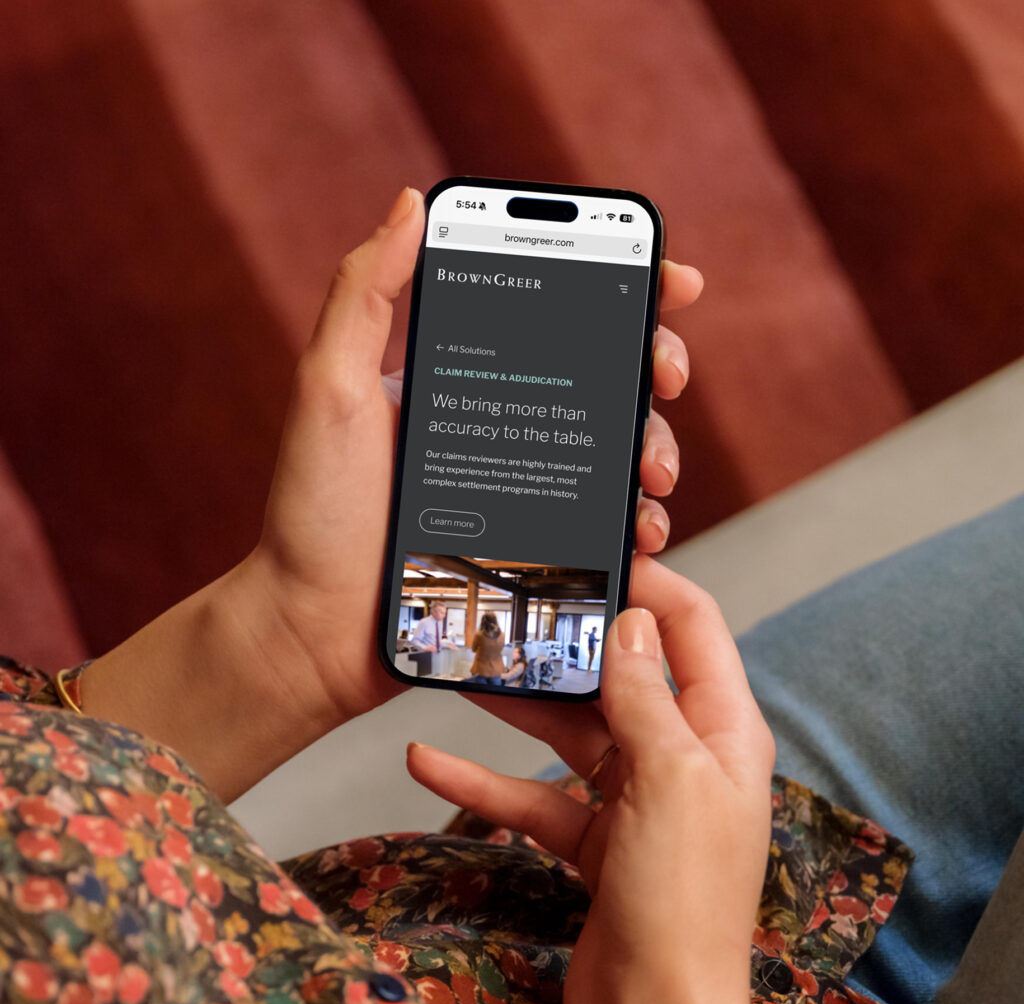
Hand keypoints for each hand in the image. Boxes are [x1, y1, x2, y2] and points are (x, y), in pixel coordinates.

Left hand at [82, 188, 701, 800]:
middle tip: (663, 377)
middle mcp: (500, 420)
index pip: (549, 310)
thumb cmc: (313, 511)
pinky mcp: (534, 543)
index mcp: (461, 374)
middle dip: (652, 365)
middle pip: (603, 375)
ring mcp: (522, 484)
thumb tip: (412, 203)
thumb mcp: (330, 390)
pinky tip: (640, 527)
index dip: (617, 286)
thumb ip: (364, 294)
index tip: (668, 281)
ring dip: (656, 444)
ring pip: (616, 448)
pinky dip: (636, 517)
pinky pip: (603, 519)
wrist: (316, 628)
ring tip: (652, 470)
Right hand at [408, 557, 773, 1003]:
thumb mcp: (669, 780)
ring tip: (461, 671)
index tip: (592, 555)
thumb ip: (646, 698)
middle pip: (620, 675)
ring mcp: (634, 797)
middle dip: (567, 643)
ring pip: (569, 730)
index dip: (648, 586)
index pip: (692, 628)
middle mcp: (681, 754)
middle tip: (512, 605)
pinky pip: (534, 793)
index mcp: (722, 729)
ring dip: (516, 706)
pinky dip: (486, 779)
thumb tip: (630, 622)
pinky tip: (429, 759)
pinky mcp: (592, 839)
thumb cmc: (682, 902)